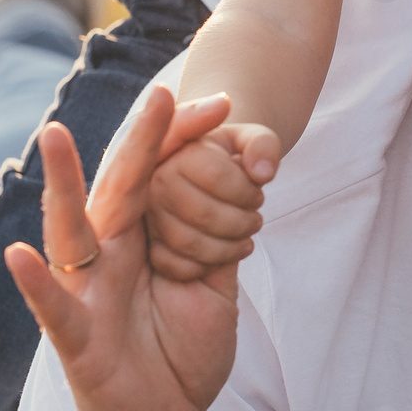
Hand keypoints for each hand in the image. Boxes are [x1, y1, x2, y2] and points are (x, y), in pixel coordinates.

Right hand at [2, 88, 245, 410]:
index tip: (222, 105)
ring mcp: (87, 294)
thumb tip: (243, 186)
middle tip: (164, 91)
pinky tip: (18, 255)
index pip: (160, 177)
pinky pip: (52, 308)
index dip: (185, 142)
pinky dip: (34, 284)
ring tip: (52, 137)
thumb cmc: (179, 357)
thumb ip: (216, 242)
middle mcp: (108, 257)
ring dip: (61, 186)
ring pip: (72, 232)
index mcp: (143, 241)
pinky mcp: (77, 340)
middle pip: (121, 189)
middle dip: (143, 142)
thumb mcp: (212, 292)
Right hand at [146, 117, 278, 281]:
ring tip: (245, 239)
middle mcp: (156, 181)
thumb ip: (263, 147)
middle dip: (242, 223)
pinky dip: (206, 267)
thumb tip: (262, 173)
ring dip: (229, 248)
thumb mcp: (250, 142)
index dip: (247, 192)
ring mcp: (149, 214)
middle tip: (255, 221)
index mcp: (180, 151)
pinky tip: (222, 257)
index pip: (216, 174)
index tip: (258, 196)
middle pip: (204, 213)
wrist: (204, 180)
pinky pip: (175, 265)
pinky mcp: (148, 243)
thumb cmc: (228, 160)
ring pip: (190, 242)